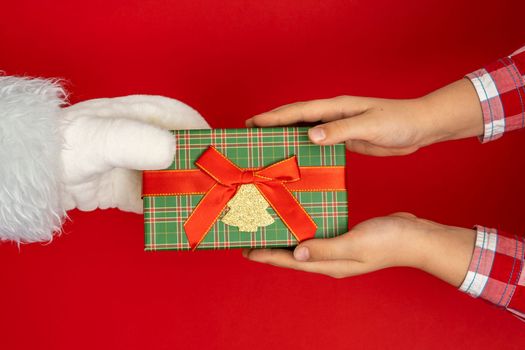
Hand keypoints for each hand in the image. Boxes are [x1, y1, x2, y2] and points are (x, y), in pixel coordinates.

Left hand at [60, 95, 208, 212]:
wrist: (35, 180)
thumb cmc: (63, 148)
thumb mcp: (96, 139)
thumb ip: (131, 140)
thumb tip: (172, 149)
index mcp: (140, 115)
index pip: (183, 119)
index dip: (203, 136)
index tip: (218, 156)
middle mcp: (145, 140)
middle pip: (184, 151)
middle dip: (201, 168)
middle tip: (217, 187)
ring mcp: (139, 167)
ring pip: (175, 177)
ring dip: (190, 192)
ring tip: (206, 207)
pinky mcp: (132, 192)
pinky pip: (160, 200)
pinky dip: (172, 210)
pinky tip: (180, 219)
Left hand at [244, 213, 475, 286]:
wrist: (416, 237)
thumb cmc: (388, 240)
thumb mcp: (355, 243)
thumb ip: (326, 248)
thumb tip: (296, 253)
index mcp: (331, 264)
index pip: (291, 262)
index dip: (267, 257)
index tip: (245, 250)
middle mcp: (330, 260)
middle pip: (293, 257)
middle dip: (271, 250)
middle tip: (250, 239)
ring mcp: (338, 251)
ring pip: (303, 247)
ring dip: (285, 240)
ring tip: (268, 228)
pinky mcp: (344, 239)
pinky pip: (316, 236)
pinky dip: (302, 230)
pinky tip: (298, 221)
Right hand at [246, 79, 482, 155]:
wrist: (419, 127)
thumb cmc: (398, 122)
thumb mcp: (370, 125)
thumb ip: (340, 130)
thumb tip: (310, 135)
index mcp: (336, 107)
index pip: (299, 111)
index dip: (275, 117)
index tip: (252, 122)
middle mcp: (333, 115)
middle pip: (297, 117)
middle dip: (273, 123)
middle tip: (250, 131)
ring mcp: (339, 126)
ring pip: (305, 130)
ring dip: (285, 135)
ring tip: (266, 145)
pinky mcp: (345, 139)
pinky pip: (318, 143)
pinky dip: (303, 147)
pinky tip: (296, 156)